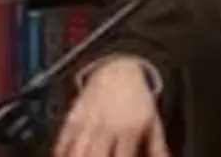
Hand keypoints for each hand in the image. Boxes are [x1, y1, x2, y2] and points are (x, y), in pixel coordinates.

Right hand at [53, 56, 169, 156]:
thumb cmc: (138, 102)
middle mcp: (106, 128)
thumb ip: (158, 148)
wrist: (119, 72)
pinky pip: (62, 143)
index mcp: (129, 130)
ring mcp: (87, 124)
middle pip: (95, 156)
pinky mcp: (72, 120)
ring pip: (76, 152)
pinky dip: (62, 154)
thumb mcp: (152, 122)